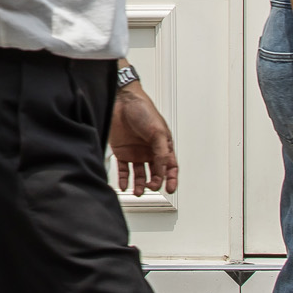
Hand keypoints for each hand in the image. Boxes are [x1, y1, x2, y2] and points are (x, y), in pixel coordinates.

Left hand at [109, 81, 179, 196]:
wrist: (121, 101)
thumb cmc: (143, 110)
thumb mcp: (158, 132)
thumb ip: (161, 153)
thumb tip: (162, 171)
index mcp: (163, 145)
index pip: (170, 167)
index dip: (171, 179)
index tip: (170, 189)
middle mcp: (150, 151)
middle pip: (155, 173)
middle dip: (154, 183)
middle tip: (151, 188)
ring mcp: (136, 152)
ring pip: (140, 174)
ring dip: (140, 185)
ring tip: (137, 191)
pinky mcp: (122, 152)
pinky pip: (124, 170)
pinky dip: (124, 179)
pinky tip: (124, 185)